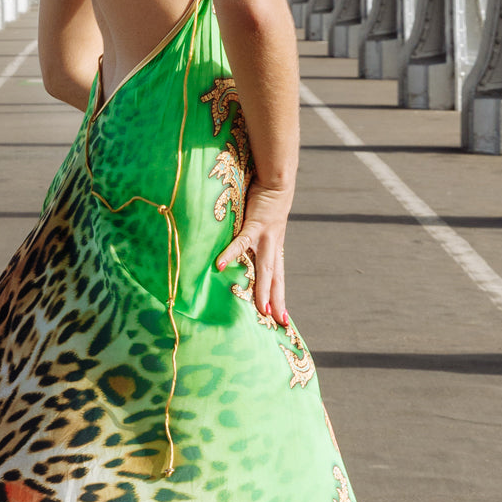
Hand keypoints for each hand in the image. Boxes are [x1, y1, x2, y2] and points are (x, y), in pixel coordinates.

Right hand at [216, 181, 292, 326]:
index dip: (279, 297)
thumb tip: (241, 252)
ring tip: (261, 309)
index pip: (278, 278)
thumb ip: (255, 239)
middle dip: (277, 301)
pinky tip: (219, 266)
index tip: (282, 318)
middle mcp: (273, 247)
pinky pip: (241, 243)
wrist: (277, 179)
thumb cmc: (266, 200)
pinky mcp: (255, 225)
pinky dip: (230, 254)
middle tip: (278, 322)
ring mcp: (266, 238)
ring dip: (263, 289)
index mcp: (274, 248)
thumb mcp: (263, 225)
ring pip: (266, 268)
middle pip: (275, 279)